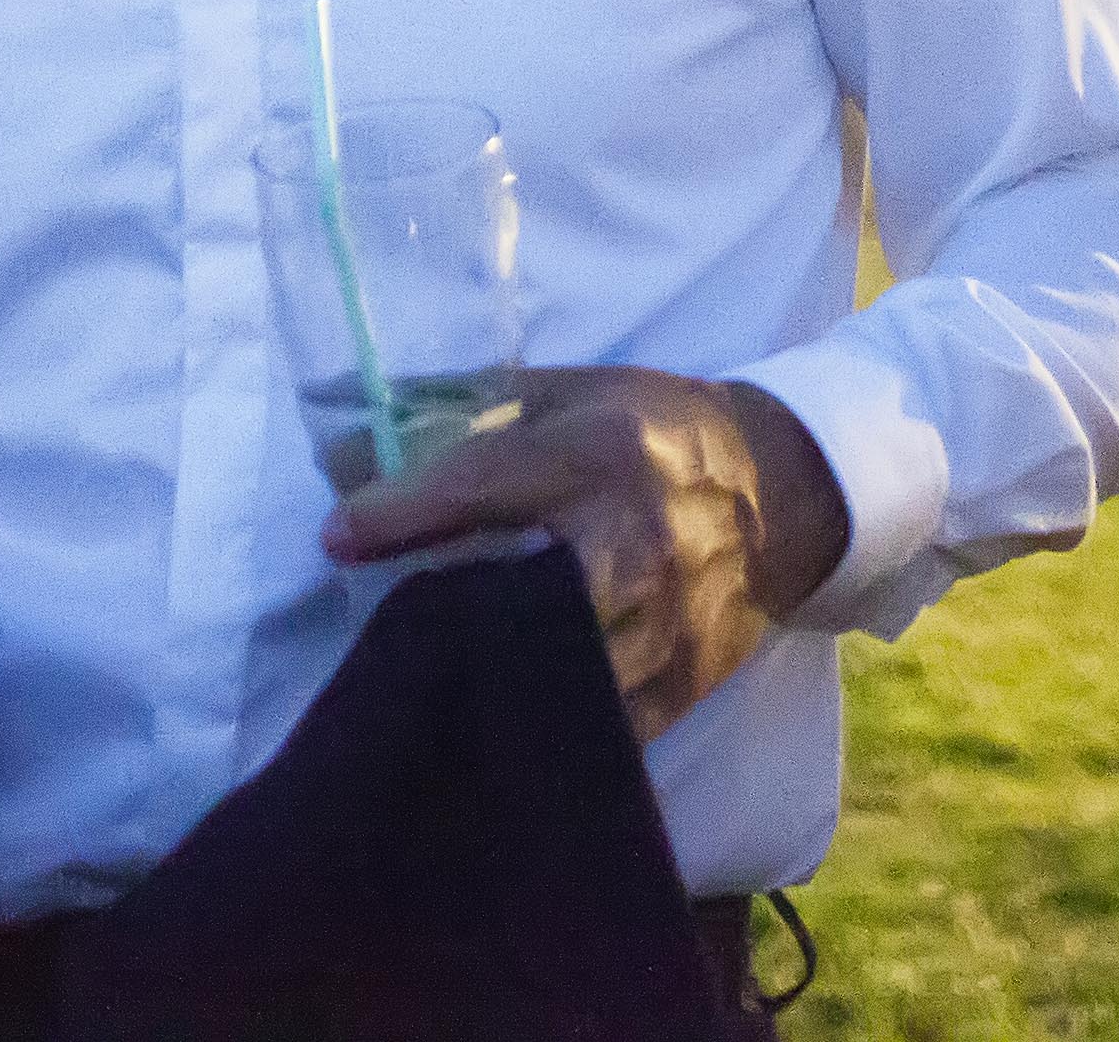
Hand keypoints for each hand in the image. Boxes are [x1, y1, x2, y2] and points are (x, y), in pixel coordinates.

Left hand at [325, 368, 849, 743]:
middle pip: (522, 595)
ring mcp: (665, 621)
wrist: (782, 491)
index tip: (337, 536)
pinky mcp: (684, 680)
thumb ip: (474, 413)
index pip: (485, 484)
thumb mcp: (572, 392)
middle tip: (388, 624)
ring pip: (560, 673)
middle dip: (447, 613)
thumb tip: (358, 441)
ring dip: (490, 678)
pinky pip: (604, 725)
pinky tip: (498, 722)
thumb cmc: (653, 428)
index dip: (402, 513)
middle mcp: (635, 540)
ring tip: (430, 680)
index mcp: (600, 454)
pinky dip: (548, 726)